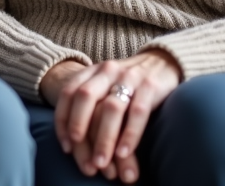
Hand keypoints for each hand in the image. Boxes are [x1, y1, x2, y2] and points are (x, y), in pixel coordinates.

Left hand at [49, 50, 181, 182]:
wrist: (162, 61)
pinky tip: (123, 153)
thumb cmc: (128, 82)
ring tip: (101, 162)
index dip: (63, 120)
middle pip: (85, 97)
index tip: (65, 145)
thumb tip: (73, 142)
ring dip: (104, 138)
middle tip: (78, 151)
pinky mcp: (150, 86)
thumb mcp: (105, 85)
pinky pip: (138, 112)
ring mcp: (129, 77)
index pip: (68, 92)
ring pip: (111, 107)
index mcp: (92, 71)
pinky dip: (129, 134)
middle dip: (78, 126)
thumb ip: (90, 105)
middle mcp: (107, 71)